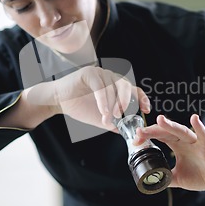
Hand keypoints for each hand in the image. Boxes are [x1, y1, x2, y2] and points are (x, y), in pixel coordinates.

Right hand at [26, 65, 150, 130]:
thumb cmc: (80, 107)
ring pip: (112, 87)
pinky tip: (103, 112)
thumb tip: (128, 132)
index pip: (133, 89)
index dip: (141, 98)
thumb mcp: (101, 117)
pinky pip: (100, 87)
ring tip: (108, 119)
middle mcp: (110, 77)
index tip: (146, 110)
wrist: (58, 101)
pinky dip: (103, 101)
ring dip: (112, 105)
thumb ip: (115, 123)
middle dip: (126, 102)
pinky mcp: (89, 73)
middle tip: (122, 116)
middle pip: (126, 86)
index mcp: (115, 86)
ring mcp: (100, 73)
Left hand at [134, 114, 204, 190]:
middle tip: (139, 131)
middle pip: (166, 132)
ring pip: (182, 131)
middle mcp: (185, 141)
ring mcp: (196, 143)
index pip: (160, 137)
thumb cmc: (202, 175)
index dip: (147, 137)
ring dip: (170, 125)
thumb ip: (165, 177)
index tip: (135, 141)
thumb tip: (150, 180)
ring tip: (159, 119)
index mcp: (177, 146)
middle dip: (153, 131)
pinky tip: (194, 118)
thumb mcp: (178, 178)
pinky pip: (203, 136)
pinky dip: (199, 127)